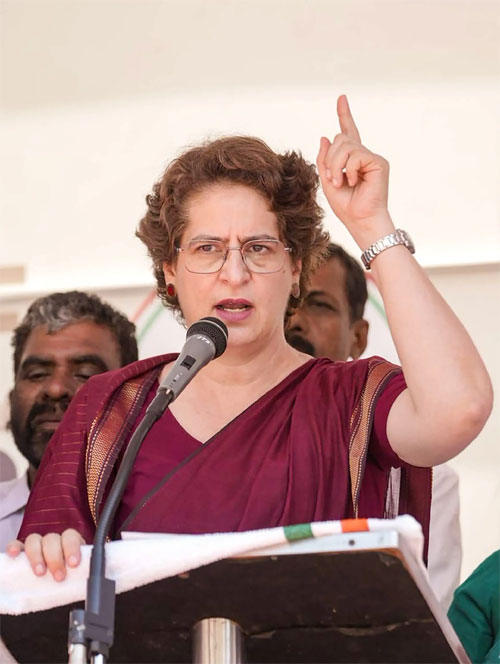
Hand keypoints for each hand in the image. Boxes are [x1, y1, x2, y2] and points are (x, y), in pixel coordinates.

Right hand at [6, 529, 84, 581]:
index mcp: (69, 542)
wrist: (60, 578)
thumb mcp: (79, 574)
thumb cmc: (69, 576)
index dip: (72, 548)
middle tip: (59, 576)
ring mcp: (37, 544)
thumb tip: (99, 584)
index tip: (74, 563)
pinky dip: (14, 547)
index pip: (71, 537)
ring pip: (34, 540)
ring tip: (40, 572)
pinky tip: (15, 555)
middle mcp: (53, 540)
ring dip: (37, 556)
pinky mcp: (22, 551)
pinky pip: (17, 544)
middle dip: (55, 558)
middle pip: (52, 539)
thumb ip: (84, 574)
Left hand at [317, 95, 394, 247]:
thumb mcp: (327, 181)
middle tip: (333, 180)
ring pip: (345, 145)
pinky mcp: (379, 162)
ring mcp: (372, 158)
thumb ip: (324, 159)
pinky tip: (354, 181)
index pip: (347, 133)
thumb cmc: (346, 205)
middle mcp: (363, 155)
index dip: (344, 115)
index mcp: (351, 159)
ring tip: (340, 182)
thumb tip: (325, 136)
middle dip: (329, 159)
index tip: (341, 98)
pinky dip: (348, 169)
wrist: (360, 220)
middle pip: (339, 139)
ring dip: (336, 165)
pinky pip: (356, 155)